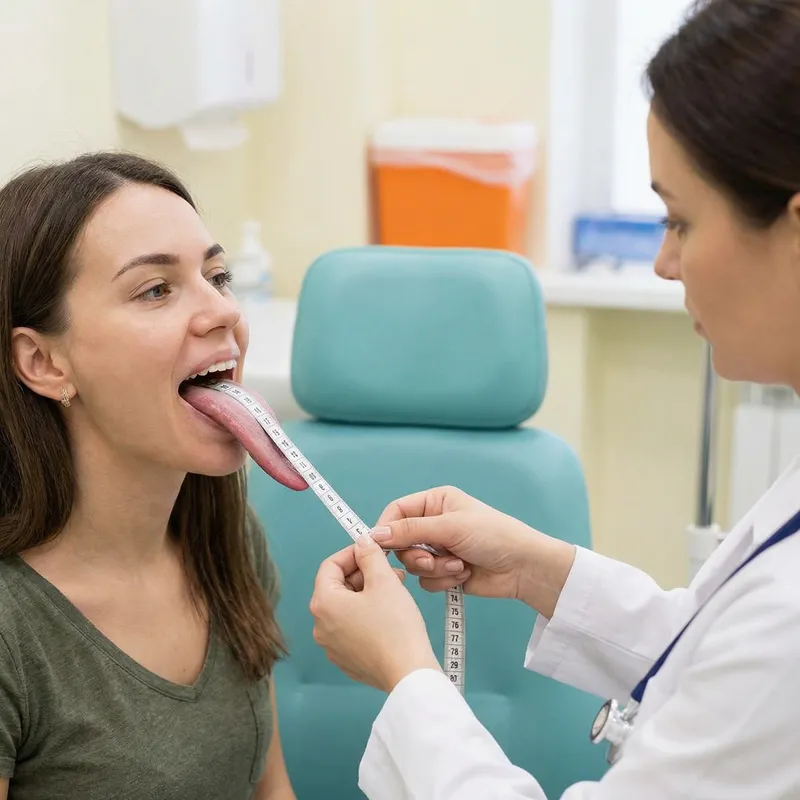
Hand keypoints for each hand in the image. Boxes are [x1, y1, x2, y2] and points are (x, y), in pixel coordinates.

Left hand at [309, 534, 442, 692]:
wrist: (409, 673)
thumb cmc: (395, 626)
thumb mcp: (384, 580)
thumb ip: (370, 555)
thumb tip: (362, 541)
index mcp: (323, 603)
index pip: (331, 565)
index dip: (353, 552)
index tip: (373, 549)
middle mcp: (320, 626)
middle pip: (337, 587)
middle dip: (364, 574)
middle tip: (390, 571)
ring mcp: (331, 646)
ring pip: (346, 607)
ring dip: (367, 593)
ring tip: (394, 590)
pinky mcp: (346, 660)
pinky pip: (351, 628)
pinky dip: (367, 615)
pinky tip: (390, 614)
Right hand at [371, 486, 575, 618]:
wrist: (523, 567)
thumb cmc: (493, 535)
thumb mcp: (449, 527)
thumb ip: (410, 531)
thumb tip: (374, 534)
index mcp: (435, 502)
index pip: (397, 512)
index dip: (386, 530)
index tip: (380, 548)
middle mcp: (434, 524)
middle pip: (401, 543)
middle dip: (417, 556)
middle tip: (432, 560)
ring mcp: (440, 549)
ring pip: (414, 565)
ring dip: (435, 569)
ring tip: (459, 566)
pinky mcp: (446, 572)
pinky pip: (427, 581)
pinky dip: (443, 580)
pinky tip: (464, 575)